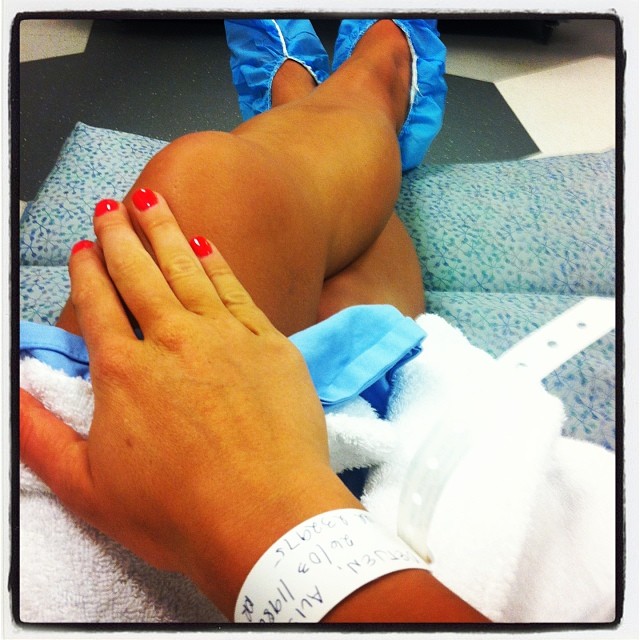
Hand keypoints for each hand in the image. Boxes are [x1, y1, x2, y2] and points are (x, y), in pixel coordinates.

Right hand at [20, 190, 357, 616]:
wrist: (267, 517)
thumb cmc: (180, 514)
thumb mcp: (89, 490)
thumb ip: (42, 440)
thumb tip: (15, 400)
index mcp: (126, 373)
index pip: (98, 307)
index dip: (87, 274)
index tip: (81, 248)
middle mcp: (173, 342)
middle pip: (139, 275)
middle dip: (120, 237)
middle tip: (110, 208)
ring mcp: (226, 338)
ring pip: (186, 270)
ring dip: (164, 232)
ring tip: (151, 200)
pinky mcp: (270, 344)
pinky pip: (236, 290)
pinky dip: (217, 263)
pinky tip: (205, 242)